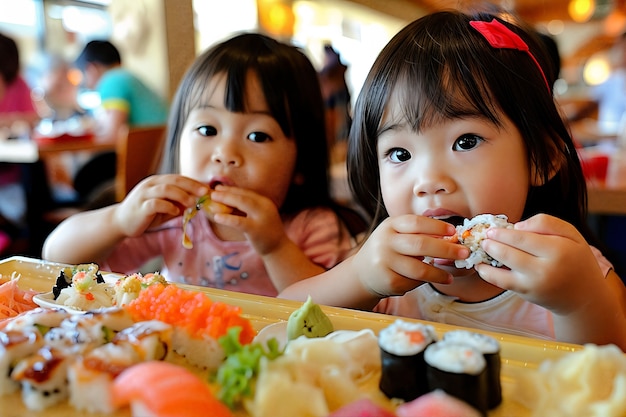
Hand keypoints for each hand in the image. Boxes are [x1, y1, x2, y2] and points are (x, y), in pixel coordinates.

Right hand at [113, 174, 207, 237]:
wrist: (121, 222)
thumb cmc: (145, 215)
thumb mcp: (165, 208)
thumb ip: (179, 204)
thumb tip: (198, 204)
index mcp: (158, 182)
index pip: (179, 178)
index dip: (194, 183)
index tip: (208, 189)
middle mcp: (151, 184)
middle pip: (174, 180)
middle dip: (192, 186)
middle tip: (205, 192)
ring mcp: (144, 194)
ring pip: (166, 189)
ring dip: (182, 195)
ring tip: (193, 203)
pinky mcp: (140, 206)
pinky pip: (156, 203)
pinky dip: (168, 206)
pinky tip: (176, 212)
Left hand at [208, 185, 286, 254]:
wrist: (278, 249)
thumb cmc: (264, 233)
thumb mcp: (257, 217)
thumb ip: (246, 210)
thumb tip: (227, 203)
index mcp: (264, 202)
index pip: (246, 192)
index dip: (231, 189)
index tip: (219, 187)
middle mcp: (265, 207)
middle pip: (243, 195)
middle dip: (227, 192)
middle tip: (213, 191)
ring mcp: (261, 217)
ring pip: (242, 203)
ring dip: (226, 199)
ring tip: (213, 199)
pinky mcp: (256, 230)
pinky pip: (238, 222)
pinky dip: (226, 218)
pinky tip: (217, 217)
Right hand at [353, 215, 468, 296]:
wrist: (362, 273)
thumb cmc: (388, 251)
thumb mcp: (396, 235)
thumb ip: (418, 233)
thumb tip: (451, 237)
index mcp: (390, 225)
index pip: (416, 222)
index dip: (437, 227)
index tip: (454, 232)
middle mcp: (386, 242)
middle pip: (420, 245)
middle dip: (446, 249)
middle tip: (464, 253)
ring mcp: (385, 261)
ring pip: (419, 269)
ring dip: (439, 274)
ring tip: (449, 277)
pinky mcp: (388, 281)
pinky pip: (413, 282)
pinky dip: (424, 282)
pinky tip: (429, 281)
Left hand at [475, 213, 603, 314]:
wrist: (583, 296)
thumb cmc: (575, 260)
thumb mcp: (572, 235)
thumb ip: (547, 223)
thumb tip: (517, 226)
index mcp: (560, 249)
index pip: (525, 237)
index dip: (505, 232)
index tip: (494, 228)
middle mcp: (546, 268)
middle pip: (511, 251)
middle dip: (493, 242)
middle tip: (485, 236)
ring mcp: (534, 282)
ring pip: (504, 265)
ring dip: (488, 254)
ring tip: (482, 246)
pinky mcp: (526, 293)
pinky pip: (501, 282)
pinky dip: (487, 273)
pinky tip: (480, 266)